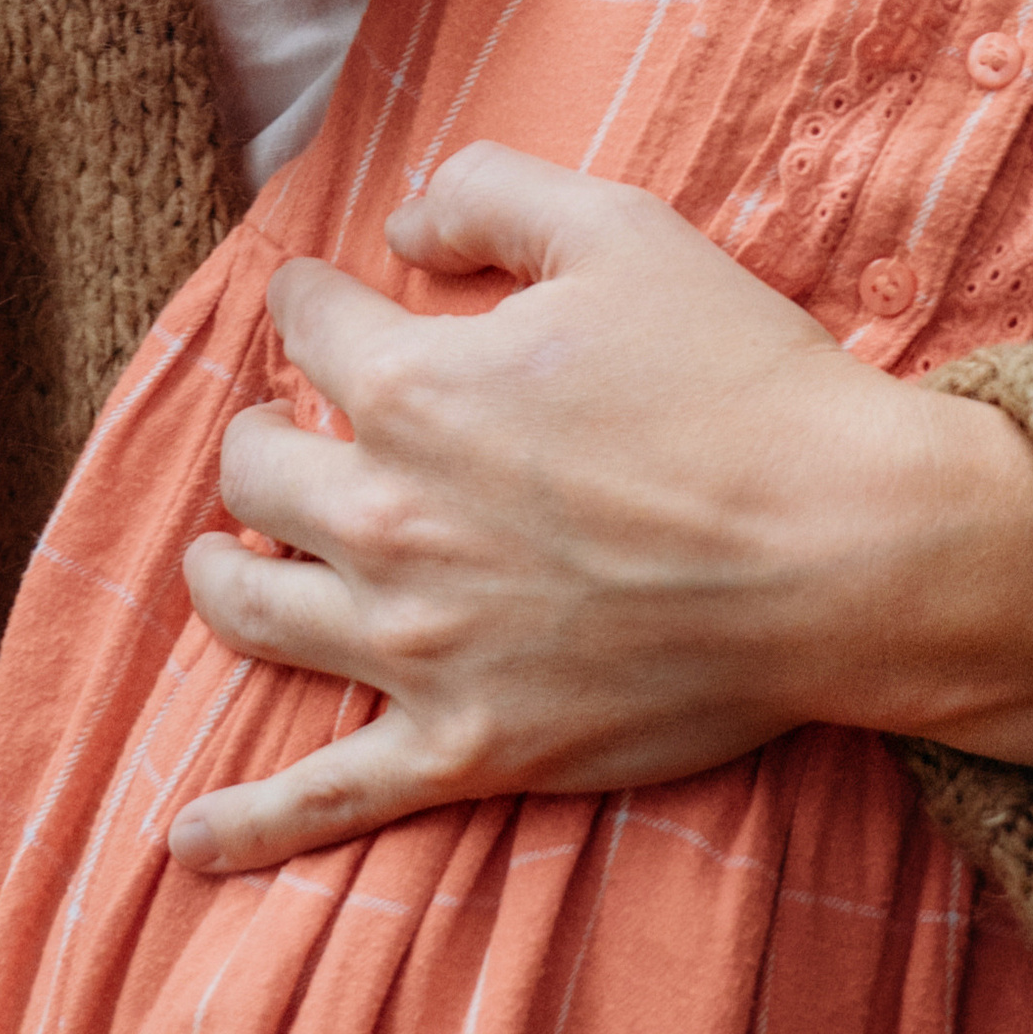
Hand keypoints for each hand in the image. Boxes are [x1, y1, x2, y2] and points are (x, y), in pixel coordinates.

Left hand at [171, 143, 1032, 874]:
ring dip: (224, 572)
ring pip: (254, 611)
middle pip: (256, 470)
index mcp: (416, 387)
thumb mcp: (623, 229)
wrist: (844, 546)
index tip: (330, 297)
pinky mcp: (468, 747)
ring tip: (226, 557)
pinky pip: (324, 799)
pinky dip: (245, 825)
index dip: (315, 297)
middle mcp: (388, 518)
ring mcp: (419, 647)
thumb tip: (401, 219)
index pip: (307, 324)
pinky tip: (188, 838)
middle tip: (292, 429)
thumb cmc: (743, 380)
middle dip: (265, 434)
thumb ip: (492, 195)